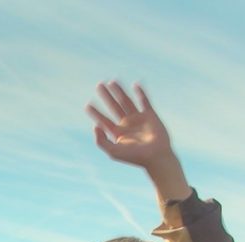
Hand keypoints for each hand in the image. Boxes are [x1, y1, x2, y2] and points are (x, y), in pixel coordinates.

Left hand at [86, 80, 191, 206]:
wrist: (156, 156)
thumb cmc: (135, 156)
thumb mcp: (113, 151)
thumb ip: (101, 141)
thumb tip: (95, 126)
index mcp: (118, 133)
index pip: (104, 120)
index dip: (96, 113)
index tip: (88, 105)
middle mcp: (127, 124)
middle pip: (114, 107)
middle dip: (107, 96)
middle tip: (99, 85)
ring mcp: (139, 119)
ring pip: (126, 101)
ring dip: (119, 91)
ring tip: (112, 82)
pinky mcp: (150, 115)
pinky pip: (145, 101)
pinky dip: (141, 93)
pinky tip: (136, 85)